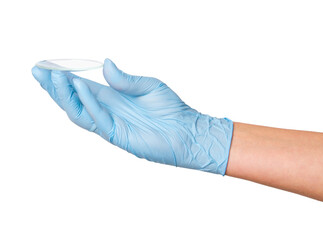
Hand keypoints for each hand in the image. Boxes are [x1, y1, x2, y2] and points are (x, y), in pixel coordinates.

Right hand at [31, 59, 232, 173]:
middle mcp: (107, 111)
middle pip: (74, 99)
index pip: (82, 86)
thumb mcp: (148, 85)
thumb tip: (104, 63)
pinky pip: (97, 119)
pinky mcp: (117, 136)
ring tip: (52, 77)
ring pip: (78, 111)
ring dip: (64, 95)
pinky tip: (79, 87)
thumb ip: (125, 79)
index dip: (64, 77)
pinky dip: (87, 103)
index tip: (47, 66)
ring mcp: (110, 124)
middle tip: (38, 71)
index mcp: (112, 97)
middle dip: (55, 86)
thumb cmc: (170, 108)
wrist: (186, 130)